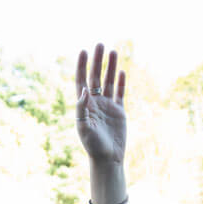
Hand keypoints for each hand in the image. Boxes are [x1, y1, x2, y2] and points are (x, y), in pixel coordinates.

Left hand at [75, 44, 126, 164]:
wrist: (108, 158)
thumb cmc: (93, 146)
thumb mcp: (84, 128)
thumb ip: (82, 108)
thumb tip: (83, 90)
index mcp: (85, 105)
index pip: (82, 80)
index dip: (82, 66)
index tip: (83, 51)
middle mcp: (95, 103)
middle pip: (96, 77)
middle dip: (98, 60)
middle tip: (100, 44)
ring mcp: (108, 106)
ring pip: (109, 82)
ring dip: (110, 67)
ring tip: (113, 51)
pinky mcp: (119, 112)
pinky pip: (119, 93)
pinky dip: (120, 82)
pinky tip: (121, 71)